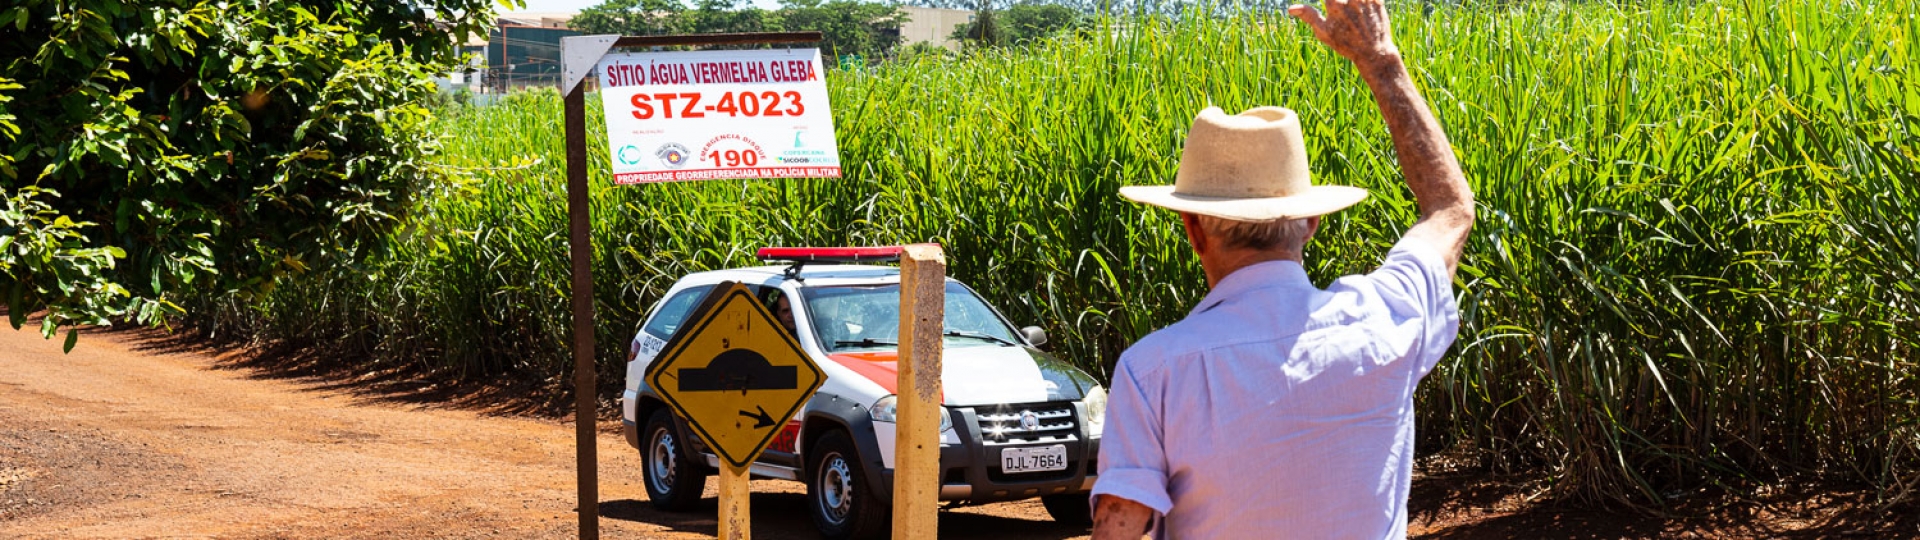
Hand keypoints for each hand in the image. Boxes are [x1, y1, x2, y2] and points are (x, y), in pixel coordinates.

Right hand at [1287, 0, 1402, 68]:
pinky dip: (1362, 2)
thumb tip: (1291, 9)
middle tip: (1340, 16)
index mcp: (1334, 4)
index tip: (1329, 5)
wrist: (1374, 52)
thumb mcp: (1324, 33)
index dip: (1329, 1)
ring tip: (1351, 20)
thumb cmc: (1346, 44)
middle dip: (1337, 3)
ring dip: (1349, 3)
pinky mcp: (1378, 0)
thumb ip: (1309, 16)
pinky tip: (1359, 15)